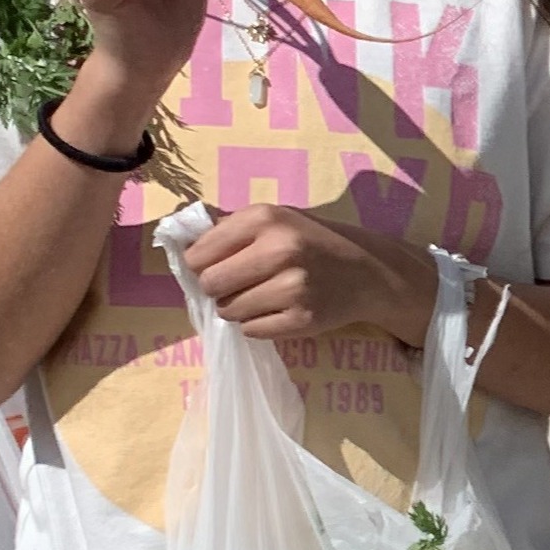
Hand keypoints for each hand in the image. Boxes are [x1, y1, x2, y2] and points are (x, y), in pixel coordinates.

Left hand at [184, 205, 409, 339]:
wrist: (368, 270)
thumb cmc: (313, 241)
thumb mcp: (278, 218)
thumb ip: (233, 228)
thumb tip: (182, 244)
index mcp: (266, 218)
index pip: (199, 253)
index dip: (201, 264)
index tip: (217, 265)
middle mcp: (280, 249)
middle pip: (210, 284)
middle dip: (218, 288)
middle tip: (240, 284)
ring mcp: (293, 287)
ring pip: (229, 312)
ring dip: (238, 308)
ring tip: (264, 295)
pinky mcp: (301, 319)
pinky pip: (251, 331)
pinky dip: (258, 324)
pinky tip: (279, 309)